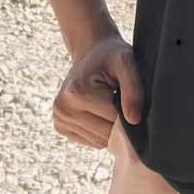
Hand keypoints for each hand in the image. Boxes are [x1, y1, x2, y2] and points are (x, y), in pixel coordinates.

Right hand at [52, 33, 144, 149]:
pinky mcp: (60, 127)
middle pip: (105, 133)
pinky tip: (101, 111)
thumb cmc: (111, 55)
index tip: (130, 95)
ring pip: (99, 141)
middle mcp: (63, 108)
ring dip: (110, 127)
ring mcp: (59, 119)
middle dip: (119, 121)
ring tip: (110, 103)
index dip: (129, 110)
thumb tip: (134, 120)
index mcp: (77, 92)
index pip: (114, 119)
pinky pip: (91, 141)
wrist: (91, 51)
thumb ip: (133, 89)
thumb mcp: (126, 62)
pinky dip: (101, 131)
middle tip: (122, 99)